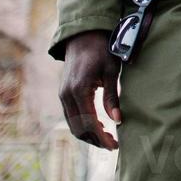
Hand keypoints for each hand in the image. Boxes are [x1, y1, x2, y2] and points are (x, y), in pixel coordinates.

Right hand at [58, 30, 121, 149]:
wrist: (83, 35)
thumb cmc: (101, 50)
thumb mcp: (111, 71)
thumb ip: (112, 96)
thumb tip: (117, 121)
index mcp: (79, 90)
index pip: (89, 123)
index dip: (102, 137)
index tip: (115, 145)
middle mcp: (67, 95)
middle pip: (78, 129)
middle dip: (95, 140)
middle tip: (113, 145)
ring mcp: (62, 95)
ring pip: (73, 125)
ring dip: (88, 135)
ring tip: (107, 138)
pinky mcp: (63, 94)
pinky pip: (71, 116)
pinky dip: (82, 126)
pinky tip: (97, 126)